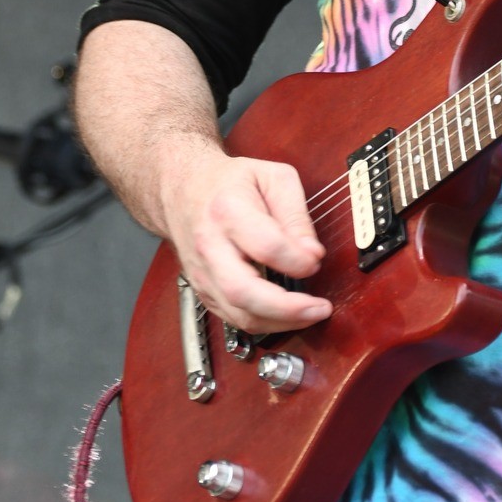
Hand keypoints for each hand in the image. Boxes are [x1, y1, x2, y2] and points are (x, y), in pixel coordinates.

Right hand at [156, 138, 331, 331]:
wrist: (182, 189)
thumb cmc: (229, 182)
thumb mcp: (273, 178)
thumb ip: (296, 215)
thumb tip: (312, 253)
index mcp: (228, 210)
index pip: (266, 245)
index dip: (297, 259)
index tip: (315, 259)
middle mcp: (210, 246)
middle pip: (243, 291)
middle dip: (286, 308)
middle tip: (319, 308)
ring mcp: (203, 273)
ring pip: (238, 314)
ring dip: (280, 322)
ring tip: (311, 314)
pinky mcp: (204, 290)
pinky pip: (234, 319)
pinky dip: (265, 323)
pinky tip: (288, 315)